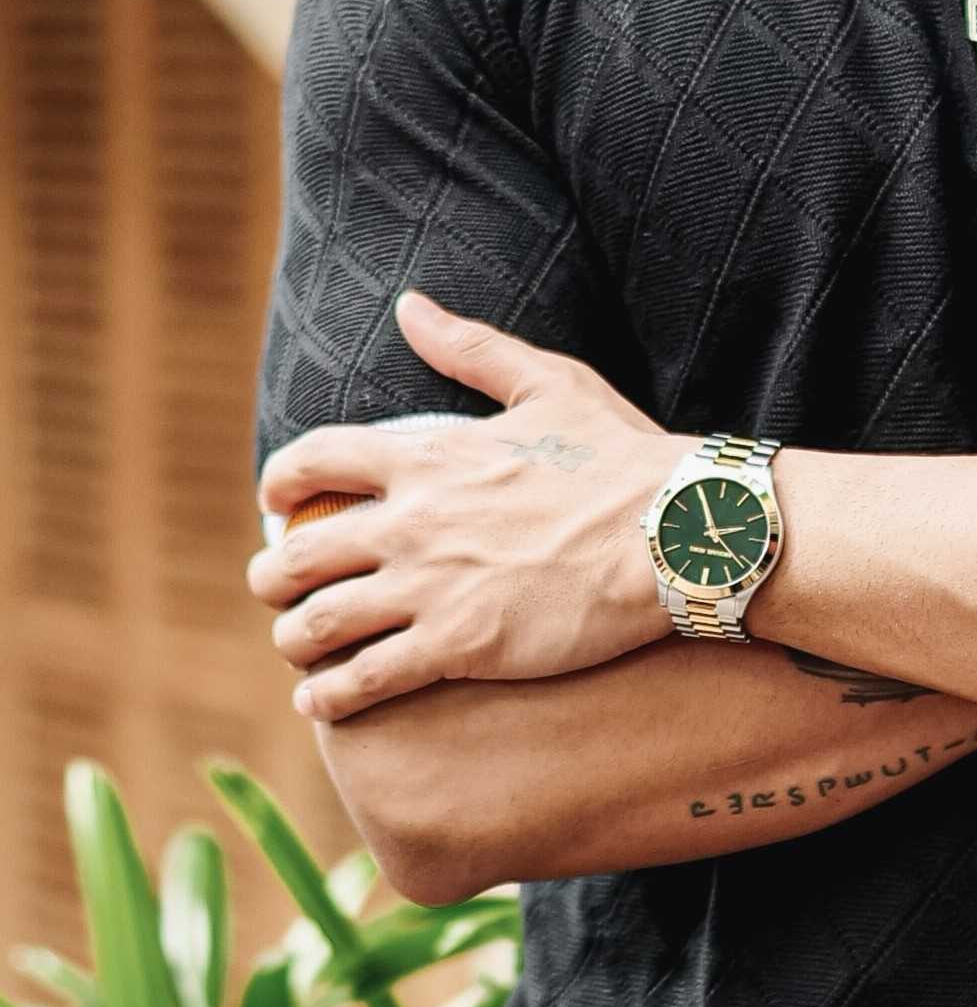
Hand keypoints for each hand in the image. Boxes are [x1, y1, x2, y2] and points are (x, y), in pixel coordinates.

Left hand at [248, 291, 678, 722]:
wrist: (675, 532)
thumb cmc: (621, 458)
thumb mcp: (549, 382)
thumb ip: (471, 346)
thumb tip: (410, 305)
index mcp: (428, 456)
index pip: (313, 461)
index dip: (279, 483)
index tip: (276, 502)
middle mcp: (413, 521)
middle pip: (296, 555)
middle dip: (272, 577)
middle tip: (279, 588)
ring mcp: (432, 587)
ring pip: (316, 623)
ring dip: (294, 639)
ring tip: (300, 648)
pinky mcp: (460, 646)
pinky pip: (365, 678)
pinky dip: (329, 695)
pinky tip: (323, 700)